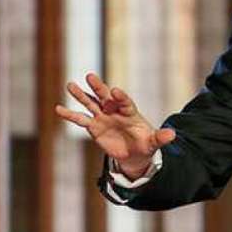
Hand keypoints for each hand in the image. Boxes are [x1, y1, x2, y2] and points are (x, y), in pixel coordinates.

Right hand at [53, 73, 175, 178]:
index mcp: (130, 112)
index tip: (115, 91)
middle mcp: (114, 111)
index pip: (125, 102)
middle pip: (105, 97)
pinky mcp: (93, 126)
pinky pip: (80, 119)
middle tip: (90, 76)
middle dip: (99, 87)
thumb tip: (173, 135)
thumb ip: (160, 138)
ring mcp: (103, 117)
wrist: (134, 154)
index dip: (121, 97)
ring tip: (70, 85)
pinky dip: (70, 115)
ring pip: (90, 103)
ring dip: (81, 95)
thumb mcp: (153, 142)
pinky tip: (58, 109)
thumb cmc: (145, 144)